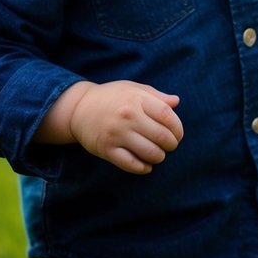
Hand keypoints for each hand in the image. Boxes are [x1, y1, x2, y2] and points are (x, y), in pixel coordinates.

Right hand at [38, 80, 183, 174]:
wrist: (79, 108)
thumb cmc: (112, 97)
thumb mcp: (134, 89)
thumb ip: (157, 96)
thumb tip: (177, 101)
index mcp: (137, 99)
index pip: (167, 115)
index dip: (177, 128)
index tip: (178, 134)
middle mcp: (128, 116)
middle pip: (161, 136)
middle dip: (171, 145)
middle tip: (171, 146)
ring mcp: (116, 134)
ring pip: (149, 152)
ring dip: (159, 157)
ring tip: (159, 155)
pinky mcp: (106, 149)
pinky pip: (130, 164)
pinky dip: (143, 168)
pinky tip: (147, 166)